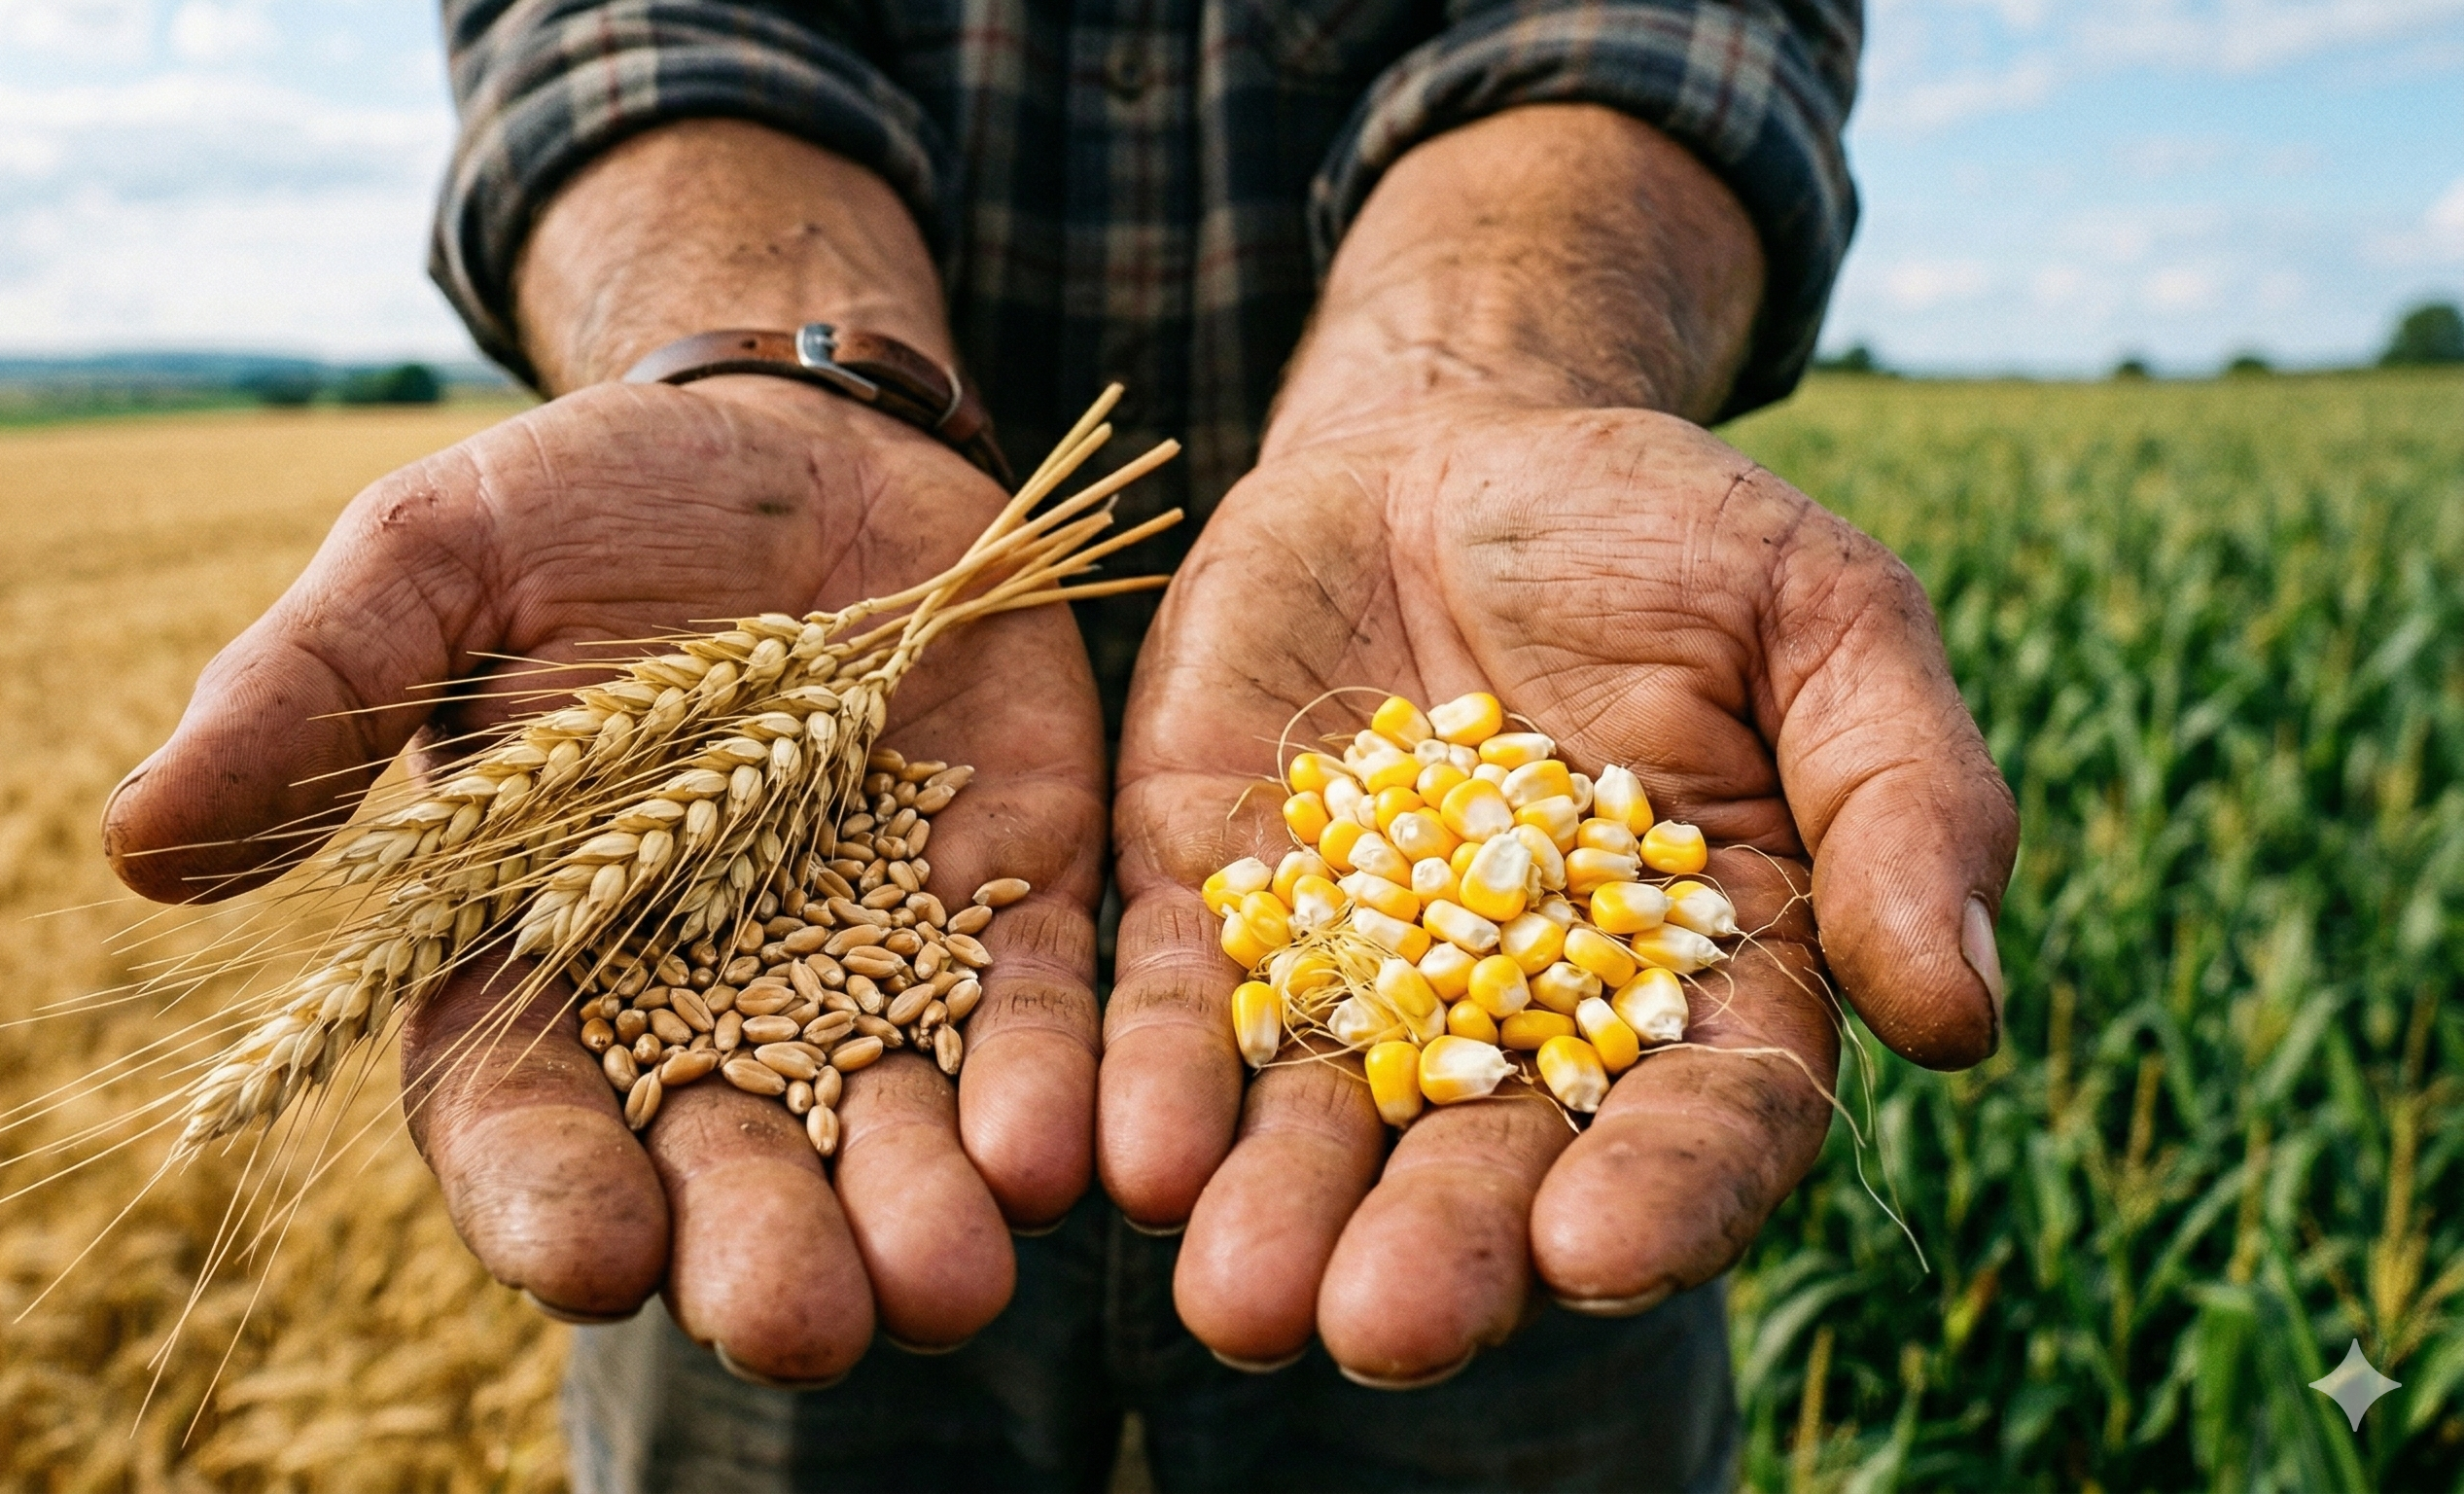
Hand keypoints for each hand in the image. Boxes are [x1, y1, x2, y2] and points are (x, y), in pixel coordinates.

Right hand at [104, 377, 1105, 1383]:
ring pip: (891, 1128)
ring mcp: (870, 959)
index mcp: (539, 955)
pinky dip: (1043, 1088)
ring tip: (948, 1279)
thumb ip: (313, 694)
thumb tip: (141, 842)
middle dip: (758, 1250)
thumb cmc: (590, 501)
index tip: (585, 1251)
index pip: (522, 1120)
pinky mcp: (1008, 896)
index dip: (546, 1195)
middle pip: (722, 1167)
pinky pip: (1030, 1015)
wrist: (803, 436)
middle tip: (799, 1320)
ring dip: (919, 1213)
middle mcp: (707, 998)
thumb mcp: (436, 559)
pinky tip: (1062, 1152)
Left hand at [1101, 392, 2015, 1382]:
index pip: (1703, 1121)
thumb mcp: (1825, 619)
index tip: (1597, 1251)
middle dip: (1441, 1252)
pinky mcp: (1213, 901)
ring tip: (1234, 1302)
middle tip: (1383, 1328)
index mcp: (1706, 984)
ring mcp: (1355, 970)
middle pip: (1490, 1163)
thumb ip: (1904, 801)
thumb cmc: (1671, 539)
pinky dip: (1152, 1079)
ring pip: (1319, 1120)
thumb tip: (1962, 1016)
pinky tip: (1121, 1154)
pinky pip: (1179, 1003)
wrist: (1456, 448)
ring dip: (1277, 1212)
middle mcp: (1521, 1018)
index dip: (1660, 1194)